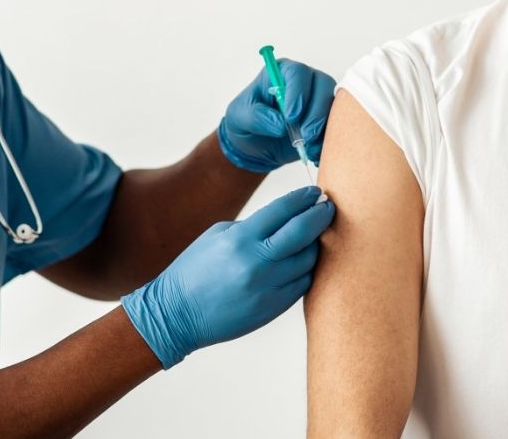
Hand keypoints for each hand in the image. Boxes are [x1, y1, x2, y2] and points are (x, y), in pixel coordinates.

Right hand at [120, 186, 334, 367]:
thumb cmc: (195, 270)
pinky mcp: (275, 307)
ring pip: (308, 260)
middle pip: (304, 233)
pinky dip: (305, 269)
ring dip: (315, 244)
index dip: (303, 198)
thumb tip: (285, 221)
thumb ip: (252, 227)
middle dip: (320, 216)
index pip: (282, 210)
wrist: (179, 314)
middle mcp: (257, 262)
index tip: (315, 193)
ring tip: (313, 236)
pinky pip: (303, 282)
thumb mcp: (217, 236)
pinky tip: (301, 261)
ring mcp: (269, 287)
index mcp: (240, 239)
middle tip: (328, 207)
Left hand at [219, 59, 335, 172]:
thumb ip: (257, 117)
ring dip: (323, 128)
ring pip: (334, 105)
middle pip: (323, 85)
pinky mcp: (325, 119)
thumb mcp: (239, 117)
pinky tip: (313, 152)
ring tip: (307, 147)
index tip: (290, 117)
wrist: (254, 146)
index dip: (297, 93)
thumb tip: (280, 123)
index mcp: (281, 72)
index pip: (297, 73)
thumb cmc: (245, 123)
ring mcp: (318, 99)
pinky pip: (336, 125)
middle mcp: (304, 81)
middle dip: (316, 112)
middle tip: (305, 135)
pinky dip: (327, 140)